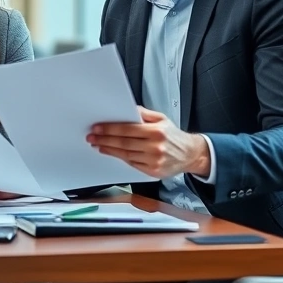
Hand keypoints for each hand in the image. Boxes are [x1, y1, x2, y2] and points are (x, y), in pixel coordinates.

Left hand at [87, 106, 210, 178]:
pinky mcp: (153, 171)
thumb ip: (144, 114)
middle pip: (124, 143)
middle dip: (105, 140)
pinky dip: (120, 158)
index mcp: (157, 131)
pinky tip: (111, 153)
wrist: (190, 154)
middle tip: (92, 137)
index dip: (110, 129)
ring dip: (109, 150)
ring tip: (98, 145)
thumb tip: (127, 110)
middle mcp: (155, 147)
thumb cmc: (174, 136)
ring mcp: (154, 161)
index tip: (97, 128)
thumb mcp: (162, 119)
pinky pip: (132, 164)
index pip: (127, 129)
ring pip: (125, 155)